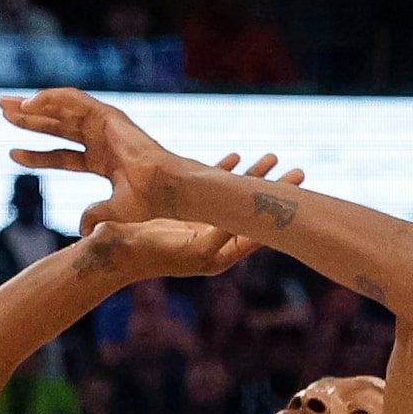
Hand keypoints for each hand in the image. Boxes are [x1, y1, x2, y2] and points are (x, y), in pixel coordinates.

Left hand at [0, 89, 184, 230]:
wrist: (165, 189)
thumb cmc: (148, 203)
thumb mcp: (114, 211)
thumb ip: (95, 214)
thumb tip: (81, 228)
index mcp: (104, 162)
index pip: (63, 156)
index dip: (37, 155)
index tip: (12, 154)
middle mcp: (102, 140)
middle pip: (57, 127)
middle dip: (29, 121)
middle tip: (2, 114)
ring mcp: (105, 125)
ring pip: (60, 110)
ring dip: (32, 106)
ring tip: (5, 106)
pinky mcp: (106, 114)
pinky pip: (70, 99)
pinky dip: (48, 99)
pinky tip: (28, 104)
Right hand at [90, 156, 306, 279]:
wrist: (112, 256)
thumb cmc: (135, 251)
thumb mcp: (171, 242)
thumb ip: (200, 235)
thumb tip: (225, 230)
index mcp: (213, 256)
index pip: (250, 231)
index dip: (269, 210)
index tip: (291, 195)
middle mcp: (214, 247)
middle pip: (250, 216)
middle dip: (273, 191)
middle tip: (300, 172)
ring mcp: (203, 232)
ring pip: (234, 203)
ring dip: (253, 178)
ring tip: (273, 157)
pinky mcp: (189, 220)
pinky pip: (212, 196)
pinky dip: (225, 176)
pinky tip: (236, 157)